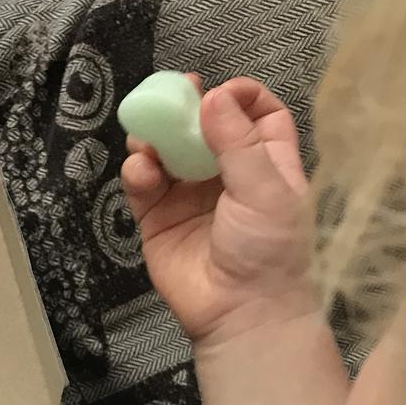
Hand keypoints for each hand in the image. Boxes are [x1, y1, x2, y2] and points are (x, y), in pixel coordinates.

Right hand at [121, 76, 314, 346]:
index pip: (258, 114)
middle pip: (205, 125)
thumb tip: (212, 96)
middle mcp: (227, 174)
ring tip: (149, 136)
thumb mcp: (265, 190)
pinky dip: (138, 171)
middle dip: (187, 107)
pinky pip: (142, 183)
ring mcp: (189, 195)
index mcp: (266, 163)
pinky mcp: (157, 218)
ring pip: (167, 149)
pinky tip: (142, 169)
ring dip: (155, 136)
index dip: (241, 96)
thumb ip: (238, 142)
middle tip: (172, 94)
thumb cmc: (268, 250)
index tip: (220, 91)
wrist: (241, 313)